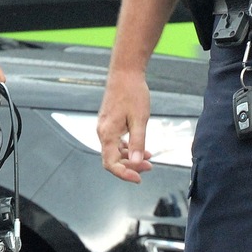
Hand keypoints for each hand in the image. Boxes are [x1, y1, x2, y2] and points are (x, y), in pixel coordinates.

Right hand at [97, 69, 154, 183]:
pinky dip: (128, 149)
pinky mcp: (110, 124)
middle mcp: (103, 132)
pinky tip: (142, 149)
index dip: (124, 173)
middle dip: (130, 167)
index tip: (139, 178)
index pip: (111, 163)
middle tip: (149, 168)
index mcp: (107, 133)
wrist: (125, 73)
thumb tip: (136, 161)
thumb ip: (137, 142)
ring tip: (149, 159)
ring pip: (115, 152)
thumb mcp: (139, 119)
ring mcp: (105, 128)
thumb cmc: (132, 92)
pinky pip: (116, 143)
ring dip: (130, 158)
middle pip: (113, 160)